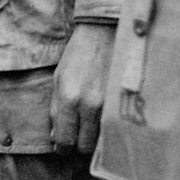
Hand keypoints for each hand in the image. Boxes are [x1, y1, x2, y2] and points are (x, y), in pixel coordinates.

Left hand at [50, 21, 115, 153]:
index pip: (65, 140)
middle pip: (84, 146)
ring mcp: (110, 104)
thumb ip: (55, 110)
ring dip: (95, 138)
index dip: (62, 147)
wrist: (104, 32)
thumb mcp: (58, 79)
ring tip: (91, 126)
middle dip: (78, 145)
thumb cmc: (78, 55)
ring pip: (102, 141)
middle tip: (77, 136)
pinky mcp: (125, 102)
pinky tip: (105, 120)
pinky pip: (115, 128)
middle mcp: (90, 105)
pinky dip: (109, 129)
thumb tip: (55, 138)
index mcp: (69, 98)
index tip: (62, 146)